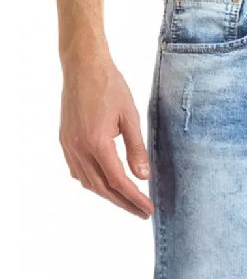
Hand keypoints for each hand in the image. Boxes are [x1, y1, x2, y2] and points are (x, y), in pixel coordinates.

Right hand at [59, 57, 153, 218]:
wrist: (83, 66)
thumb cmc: (110, 87)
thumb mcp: (130, 117)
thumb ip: (137, 149)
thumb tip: (143, 176)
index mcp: (97, 143)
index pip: (119, 182)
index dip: (135, 198)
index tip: (149, 209)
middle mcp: (79, 148)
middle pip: (103, 187)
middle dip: (124, 203)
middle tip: (142, 212)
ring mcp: (69, 145)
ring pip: (88, 182)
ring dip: (108, 195)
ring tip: (128, 201)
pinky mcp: (65, 140)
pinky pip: (78, 170)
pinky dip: (93, 182)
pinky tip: (105, 184)